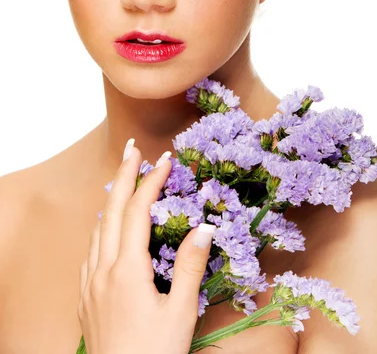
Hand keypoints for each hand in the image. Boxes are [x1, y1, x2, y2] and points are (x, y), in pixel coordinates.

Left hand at [78, 139, 214, 353]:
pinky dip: (102, 227)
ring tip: (124, 181)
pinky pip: (90, 250)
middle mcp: (102, 270)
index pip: (137, 211)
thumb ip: (191, 267)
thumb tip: (204, 226)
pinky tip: (108, 229)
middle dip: (122, 176)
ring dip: (111, 200)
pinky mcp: (85, 297)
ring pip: (97, 228)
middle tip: (132, 149)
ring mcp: (89, 283)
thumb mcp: (180, 313)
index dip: (151, 181)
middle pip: (110, 210)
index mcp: (126, 270)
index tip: (165, 159)